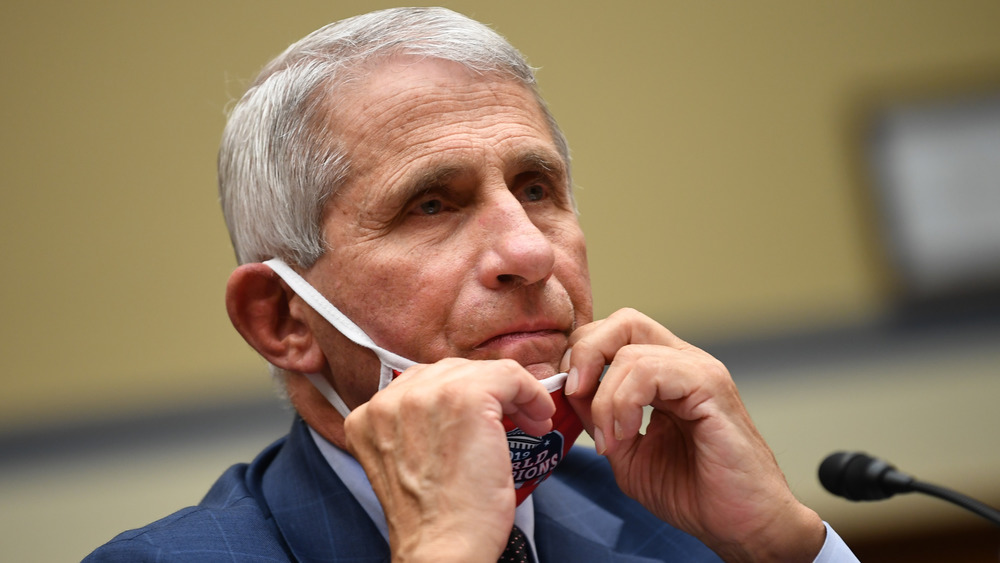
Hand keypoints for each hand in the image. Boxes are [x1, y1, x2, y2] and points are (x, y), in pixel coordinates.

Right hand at [343, 358, 553, 562]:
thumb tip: (460, 410)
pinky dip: (531, 393)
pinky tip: (539, 417)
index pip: (422, 384)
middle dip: (488, 393)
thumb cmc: (437, 520)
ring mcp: (425, 395)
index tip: (487, 418)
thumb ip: (418, 429)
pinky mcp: (465, 398)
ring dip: (512, 393)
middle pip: (450, 372)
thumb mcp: (412, 464)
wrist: (443, 548)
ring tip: (531, 421)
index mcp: (368, 416)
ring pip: (481, 372)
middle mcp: (389, 399)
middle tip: (516, 419)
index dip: (461, 397)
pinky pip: (509, 375)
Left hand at [561, 309, 824, 561]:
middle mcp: (683, 362)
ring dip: (604, 397)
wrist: (741, 525)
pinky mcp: (710, 387)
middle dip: (586, 352)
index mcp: (664, 373)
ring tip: (610, 438)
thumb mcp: (627, 452)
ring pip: (630, 350)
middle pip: (624, 321)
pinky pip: (652, 371)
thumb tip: (570, 391)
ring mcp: (699, 370)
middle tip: (574, 394)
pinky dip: (624, 403)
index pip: (615, 333)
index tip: (568, 396)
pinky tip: (625, 435)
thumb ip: (598, 418)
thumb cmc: (694, 493)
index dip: (582, 356)